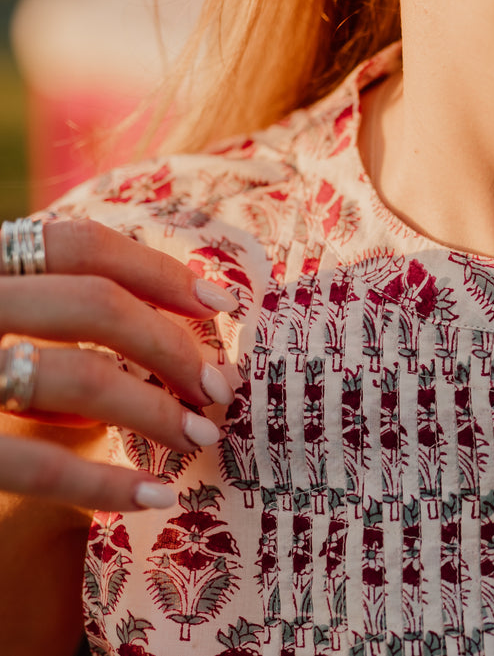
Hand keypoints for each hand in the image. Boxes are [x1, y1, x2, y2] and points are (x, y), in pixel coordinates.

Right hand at [0, 219, 237, 510]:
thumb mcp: (3, 321)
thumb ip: (60, 315)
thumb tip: (184, 331)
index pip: (77, 243)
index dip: (158, 268)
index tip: (223, 303)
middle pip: (92, 303)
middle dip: (172, 345)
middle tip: (220, 387)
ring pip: (73, 377)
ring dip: (153, 411)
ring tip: (199, 437)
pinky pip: (27, 462)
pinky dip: (100, 484)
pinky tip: (153, 497)